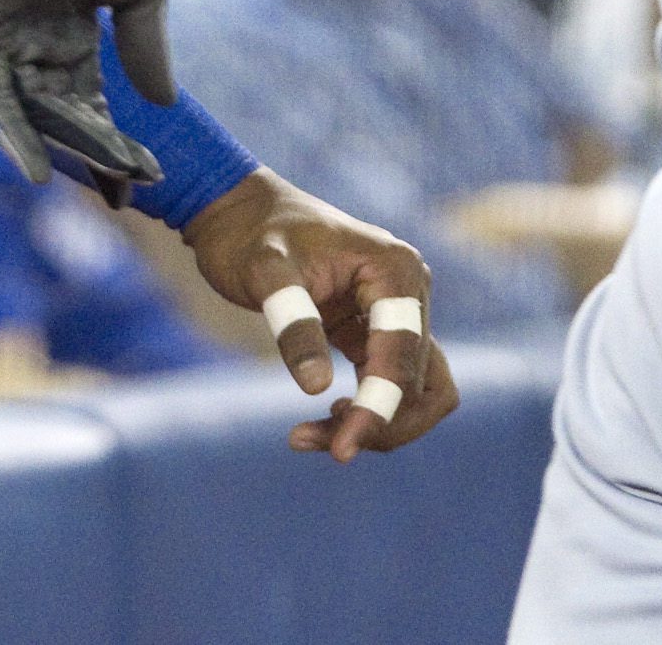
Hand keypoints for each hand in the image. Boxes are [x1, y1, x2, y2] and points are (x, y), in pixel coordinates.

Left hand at [0, 0, 171, 190]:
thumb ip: (144, 45)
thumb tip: (161, 104)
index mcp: (73, 21)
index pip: (90, 93)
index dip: (114, 135)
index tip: (142, 176)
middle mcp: (36, 29)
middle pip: (57, 106)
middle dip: (88, 150)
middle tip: (120, 193)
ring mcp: (6, 25)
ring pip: (26, 101)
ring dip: (53, 143)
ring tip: (84, 184)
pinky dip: (7, 124)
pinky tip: (33, 165)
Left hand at [182, 170, 455, 462]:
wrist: (237, 213)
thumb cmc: (250, 234)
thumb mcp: (264, 272)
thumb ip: (293, 323)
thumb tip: (317, 389)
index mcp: (396, 270)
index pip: (403, 356)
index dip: (380, 407)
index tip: (342, 448)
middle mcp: (408, 293)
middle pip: (424, 385)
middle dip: (380, 423)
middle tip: (321, 445)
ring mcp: (396, 314)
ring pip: (412, 393)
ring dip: (375, 425)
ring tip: (309, 437)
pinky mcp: (373, 332)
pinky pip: (384, 385)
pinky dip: (363, 411)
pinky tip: (318, 420)